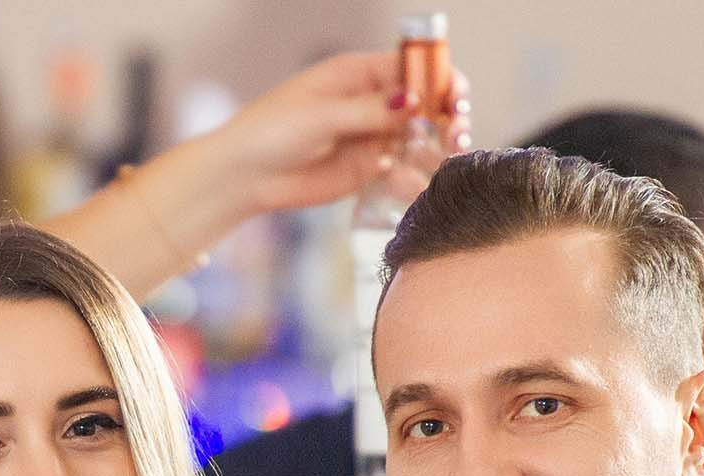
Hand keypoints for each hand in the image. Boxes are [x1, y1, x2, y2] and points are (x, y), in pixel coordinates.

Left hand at [203, 50, 474, 216]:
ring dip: (438, 146)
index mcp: (359, 74)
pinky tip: (416, 181)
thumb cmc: (271, 132)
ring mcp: (373, 135)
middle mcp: (372, 101)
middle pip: (425, 102)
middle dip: (447, 115)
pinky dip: (416, 174)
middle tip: (457, 134)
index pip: (413, 66)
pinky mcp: (370, 168)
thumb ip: (370, 110)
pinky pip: (404, 167)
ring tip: (446, 158)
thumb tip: (415, 100)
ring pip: (420, 136)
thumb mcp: (321, 115)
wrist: (246, 176)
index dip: (439, 78)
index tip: (455, 98)